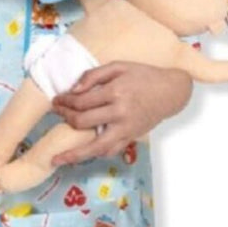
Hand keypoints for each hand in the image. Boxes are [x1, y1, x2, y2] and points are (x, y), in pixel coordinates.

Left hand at [50, 61, 192, 165]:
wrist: (170, 91)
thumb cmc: (144, 76)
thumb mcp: (119, 66)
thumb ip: (94, 75)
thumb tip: (74, 89)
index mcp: (116, 92)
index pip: (81, 101)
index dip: (65, 101)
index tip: (56, 100)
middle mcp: (120, 112)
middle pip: (83, 122)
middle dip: (65, 118)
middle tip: (56, 113)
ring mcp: (126, 128)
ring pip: (95, 147)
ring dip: (74, 154)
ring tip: (56, 160)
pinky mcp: (131, 138)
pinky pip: (110, 151)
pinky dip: (95, 154)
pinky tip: (82, 156)